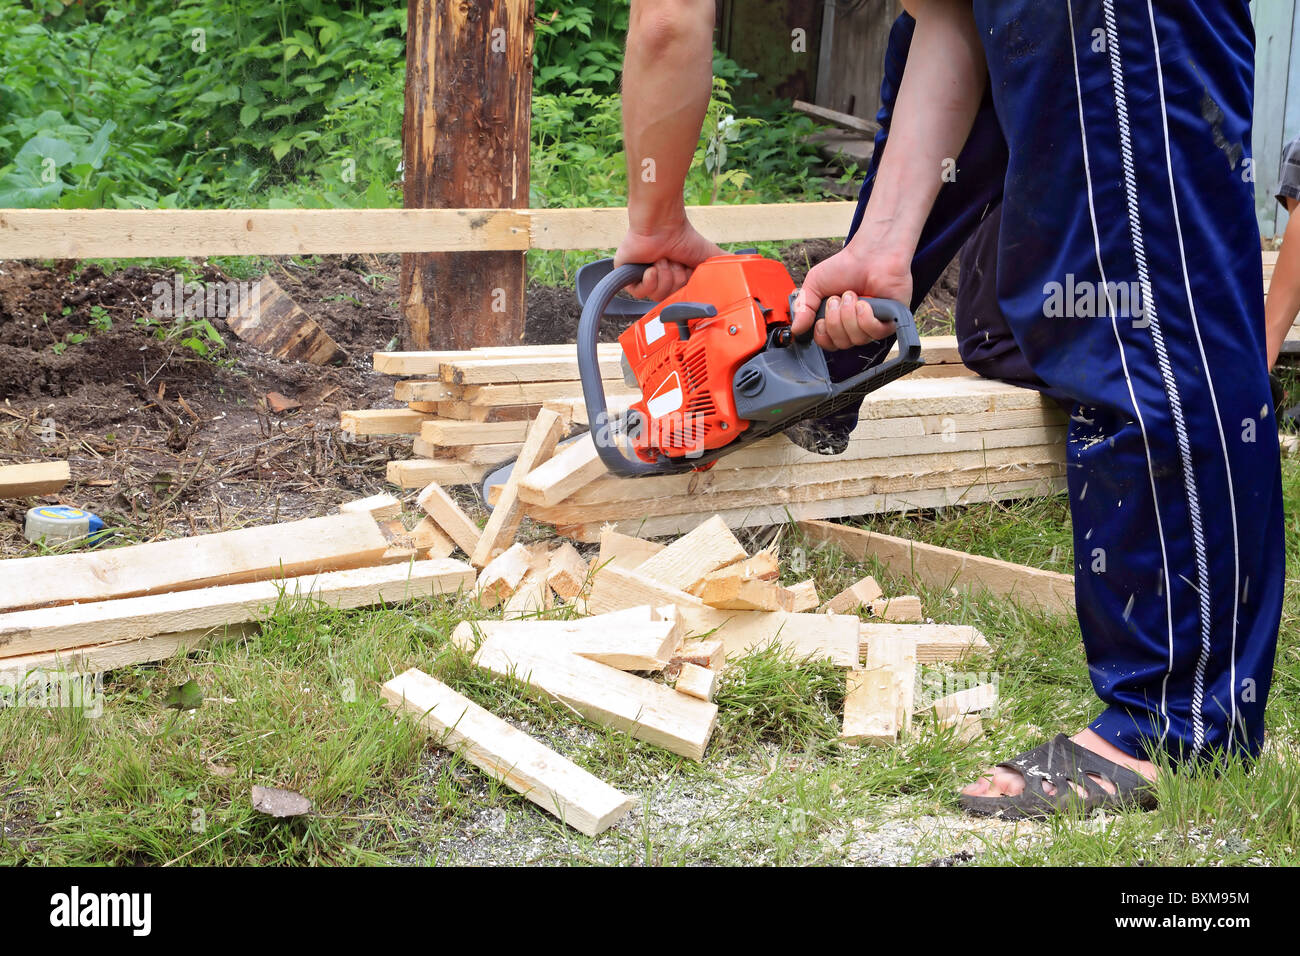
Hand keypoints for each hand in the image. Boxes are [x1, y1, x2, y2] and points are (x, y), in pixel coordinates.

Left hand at [614, 219, 724, 299]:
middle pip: (670, 299)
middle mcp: (661, 281)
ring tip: (663, 258)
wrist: (662, 223)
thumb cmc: (683, 236)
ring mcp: (643, 279)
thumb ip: (723, 267)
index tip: (687, 272)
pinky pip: (640, 292)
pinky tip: (652, 266)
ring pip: (656, 296)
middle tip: (674, 261)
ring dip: (664, 275)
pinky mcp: (627, 276)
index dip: (686, 287)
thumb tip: (742, 272)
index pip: (682, 299)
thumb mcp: (708, 256)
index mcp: (676, 280)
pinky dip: (649, 279)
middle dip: (675, 279)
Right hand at [791, 244, 913, 350]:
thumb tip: (795, 329)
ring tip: (852, 295)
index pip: (828, 343)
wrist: (870, 254)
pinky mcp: (888, 322)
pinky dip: (865, 318)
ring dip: (849, 315)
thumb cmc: (846, 267)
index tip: (820, 319)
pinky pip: (873, 333)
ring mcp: (871, 326)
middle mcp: (854, 327)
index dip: (822, 335)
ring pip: (856, 339)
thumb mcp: (815, 285)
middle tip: (837, 299)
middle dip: (835, 320)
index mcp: (836, 321)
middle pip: (841, 343)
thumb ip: (803, 308)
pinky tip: (864, 302)